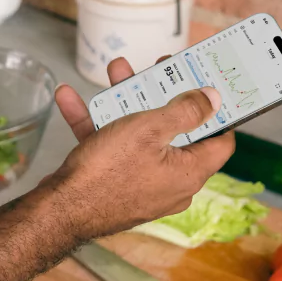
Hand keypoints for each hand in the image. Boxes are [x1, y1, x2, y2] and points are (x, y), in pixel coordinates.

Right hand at [46, 56, 234, 241]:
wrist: (61, 210)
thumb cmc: (109, 171)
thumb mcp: (149, 129)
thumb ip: (186, 111)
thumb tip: (214, 99)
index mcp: (189, 172)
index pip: (220, 141)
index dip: (218, 112)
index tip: (207, 87)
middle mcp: (171, 183)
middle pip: (176, 132)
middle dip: (161, 96)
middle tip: (156, 70)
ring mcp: (142, 184)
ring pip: (140, 136)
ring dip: (125, 103)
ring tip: (116, 73)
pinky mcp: (115, 184)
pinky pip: (111, 150)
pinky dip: (96, 125)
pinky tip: (71, 99)